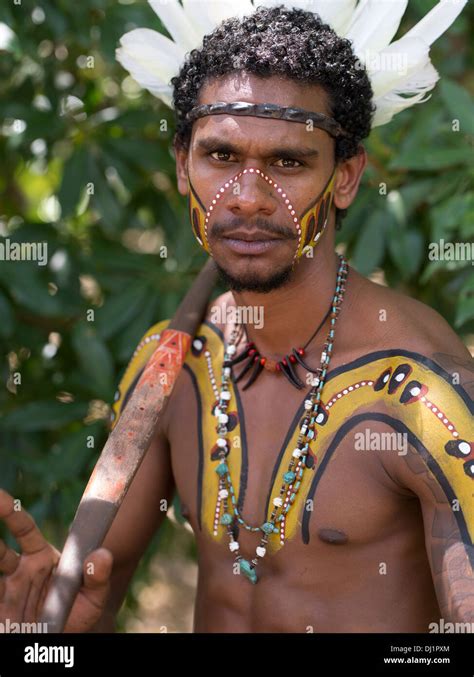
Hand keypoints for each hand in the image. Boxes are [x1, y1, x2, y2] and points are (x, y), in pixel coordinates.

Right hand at [0, 489, 112, 632]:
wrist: (63, 640)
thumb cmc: (79, 616)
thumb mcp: (94, 598)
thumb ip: (98, 577)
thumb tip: (102, 556)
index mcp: (42, 558)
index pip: (24, 529)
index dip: (12, 513)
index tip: (1, 498)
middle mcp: (20, 570)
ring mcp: (7, 589)